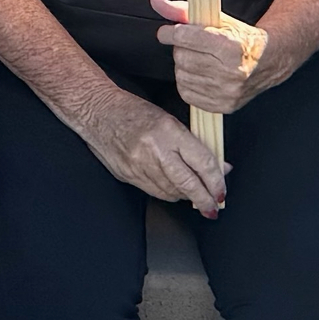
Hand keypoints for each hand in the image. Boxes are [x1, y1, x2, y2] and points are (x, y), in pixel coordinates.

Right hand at [77, 84, 227, 215]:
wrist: (97, 112)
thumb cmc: (132, 111)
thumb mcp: (169, 121)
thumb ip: (192, 146)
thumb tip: (217, 167)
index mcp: (169, 132)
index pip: (202, 163)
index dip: (216, 182)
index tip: (221, 191)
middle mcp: (155, 151)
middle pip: (188, 183)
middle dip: (204, 199)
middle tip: (213, 208)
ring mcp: (139, 165)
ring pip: (171, 191)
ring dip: (186, 196)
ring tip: (194, 196)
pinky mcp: (128, 175)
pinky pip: (154, 192)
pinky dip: (168, 194)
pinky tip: (174, 191)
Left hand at [151, 0, 269, 116]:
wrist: (269, 61)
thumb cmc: (240, 38)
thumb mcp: (216, 19)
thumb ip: (182, 10)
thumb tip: (154, 1)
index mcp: (231, 46)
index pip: (184, 37)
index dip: (170, 33)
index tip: (167, 32)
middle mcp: (231, 71)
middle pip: (181, 57)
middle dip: (181, 49)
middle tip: (193, 47)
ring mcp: (227, 91)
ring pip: (181, 76)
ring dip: (184, 66)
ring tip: (200, 60)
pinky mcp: (223, 105)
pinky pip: (187, 94)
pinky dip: (188, 83)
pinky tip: (201, 75)